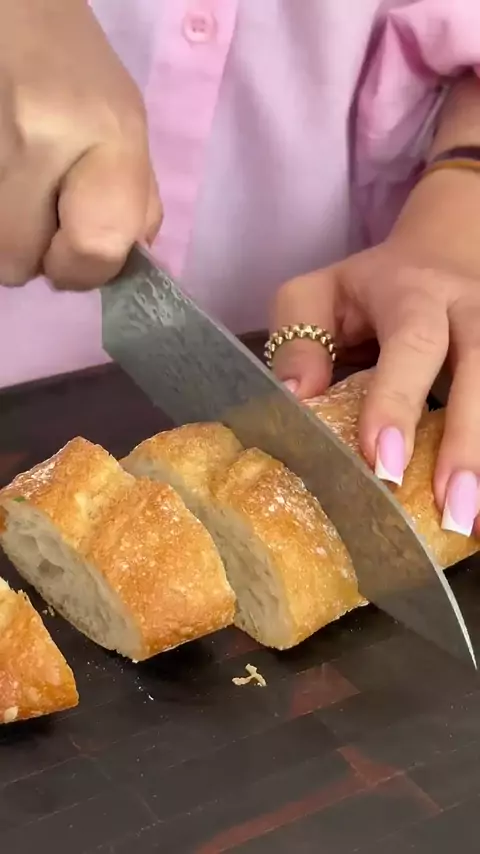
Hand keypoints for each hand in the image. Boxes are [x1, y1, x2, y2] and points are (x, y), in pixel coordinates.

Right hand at [0, 0, 160, 290]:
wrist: (12, 6)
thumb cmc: (78, 70)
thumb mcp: (128, 127)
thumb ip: (136, 202)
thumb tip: (123, 265)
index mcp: (107, 137)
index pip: (93, 251)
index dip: (80, 272)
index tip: (71, 257)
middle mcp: (41, 138)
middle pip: (18, 263)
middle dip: (30, 255)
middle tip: (37, 217)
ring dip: (5, 234)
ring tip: (18, 189)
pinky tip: (4, 175)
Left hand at [271, 170, 479, 536]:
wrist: (441, 256)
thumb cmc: (366, 291)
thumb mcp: (318, 296)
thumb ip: (300, 338)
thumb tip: (296, 397)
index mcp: (411, 292)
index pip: (411, 345)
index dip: (398, 403)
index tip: (382, 463)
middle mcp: (466, 310)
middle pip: (479, 369)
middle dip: (466, 443)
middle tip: (451, 509)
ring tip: (474, 522)